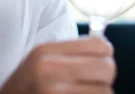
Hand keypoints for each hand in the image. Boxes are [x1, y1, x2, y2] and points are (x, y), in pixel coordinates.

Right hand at [0, 36, 115, 93]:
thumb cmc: (26, 88)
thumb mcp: (39, 62)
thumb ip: (69, 53)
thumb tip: (107, 49)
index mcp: (46, 52)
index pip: (99, 45)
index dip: (106, 55)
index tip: (100, 61)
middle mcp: (49, 71)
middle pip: (107, 68)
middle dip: (105, 77)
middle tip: (95, 82)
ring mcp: (54, 93)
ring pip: (106, 92)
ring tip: (82, 93)